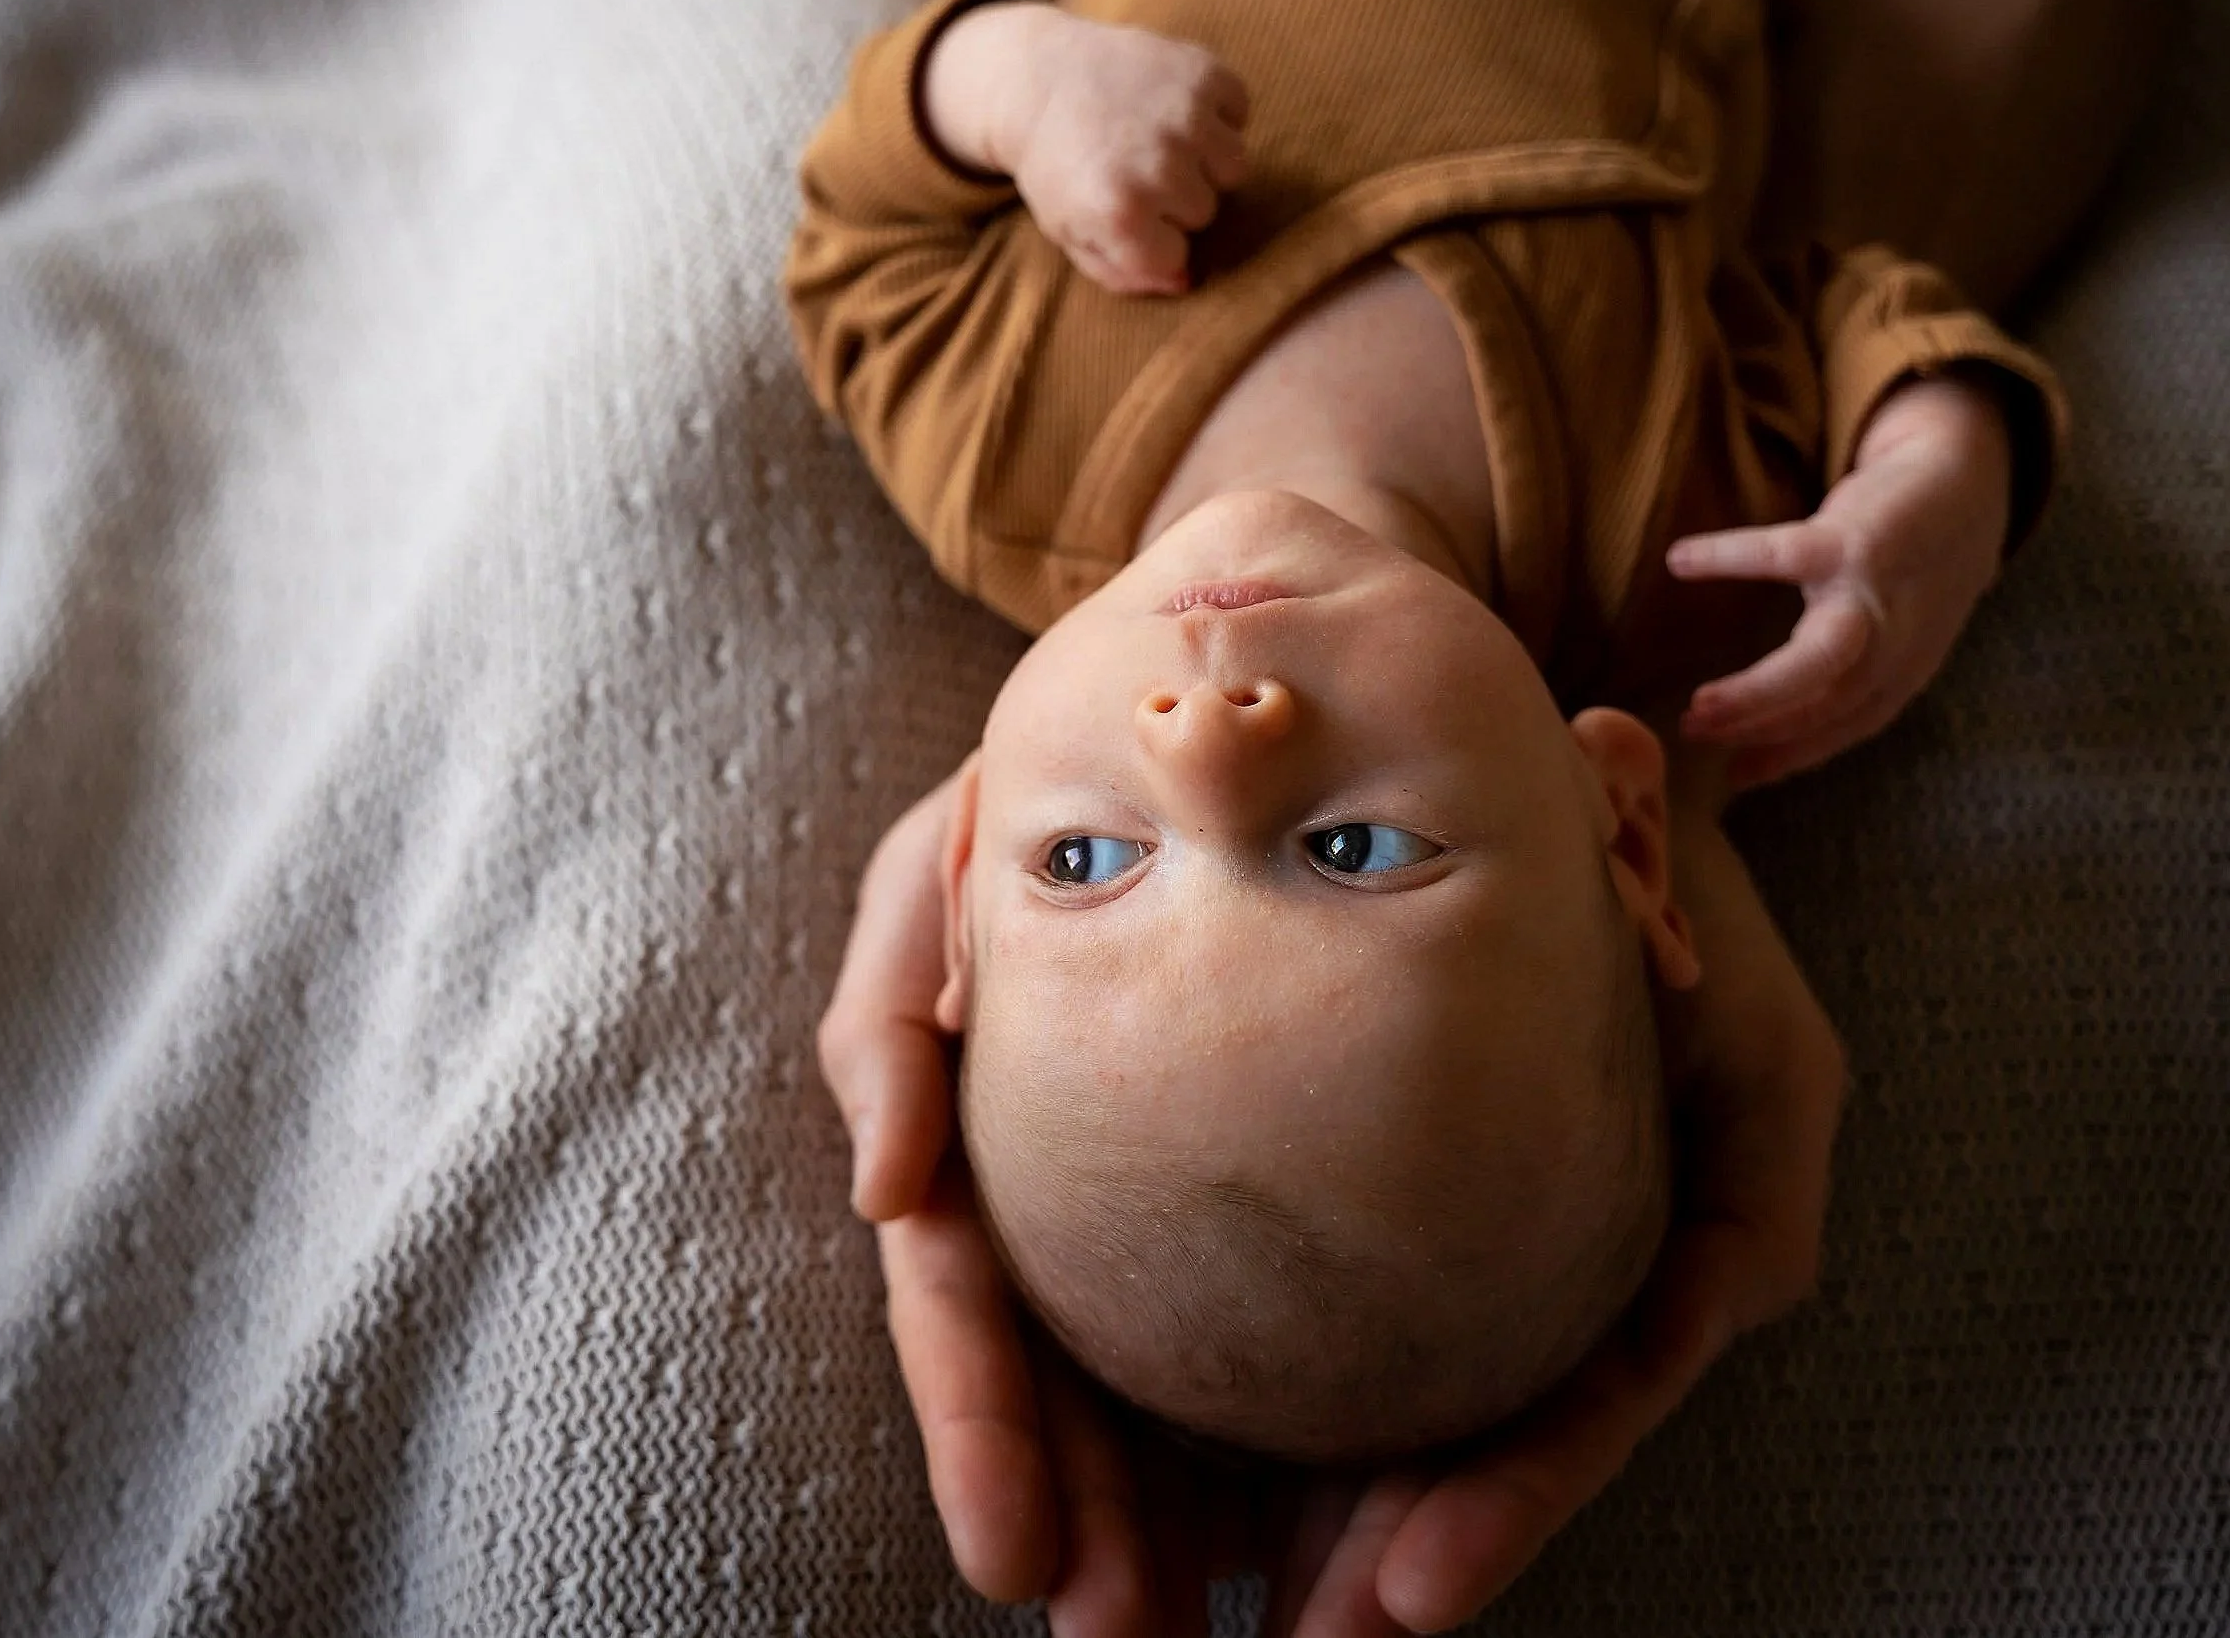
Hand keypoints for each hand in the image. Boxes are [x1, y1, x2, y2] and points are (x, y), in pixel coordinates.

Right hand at [821, 773, 1845, 1634]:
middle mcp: (1073, 1181)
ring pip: (1174, 1381)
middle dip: (1091, 1521)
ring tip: (1235, 1627)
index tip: (1019, 1559)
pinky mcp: (1284, 1164)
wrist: (1242, 686)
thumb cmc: (1069, 772)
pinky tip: (1344, 1516)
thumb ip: (892, 1001)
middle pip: (1071, 1386)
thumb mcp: (946, 851)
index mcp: (984, 1128)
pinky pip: (1283, 1308)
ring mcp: (1170, 1182)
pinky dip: (1292, 1422)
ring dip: (1192, 1515)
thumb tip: (885, 1190)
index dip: (985, 1434)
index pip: (971, 1306)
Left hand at [925, 1, 1249, 294]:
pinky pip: (1240, 111)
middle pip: (1205, 211)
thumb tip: (1185, 281)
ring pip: (1234, 167)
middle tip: (1134, 165)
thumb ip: (1123, 273)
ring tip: (1159, 139)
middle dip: (1175, 198)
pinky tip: (1173, 105)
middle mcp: (1159, 167)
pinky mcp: (1204, 72)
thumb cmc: (1058, 164)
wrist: (1038, 77)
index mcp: (1120, 214)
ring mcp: (1186, 116)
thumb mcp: (1069, 232)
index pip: (1177, 258)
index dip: (1151, 239)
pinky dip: (1217, 110)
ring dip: (1204, 158)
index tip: (1123, 211)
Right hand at [1666, 372, 2014, 787]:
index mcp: (1902, 670)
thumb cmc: (1914, 571)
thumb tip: (1783, 718)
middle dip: (1767, 725)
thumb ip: (1853, 673)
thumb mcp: (1899, 632)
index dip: (1790, 757)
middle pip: (1838, 702)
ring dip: (1761, 689)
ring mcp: (1876, 592)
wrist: (1965, 486)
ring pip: (1825, 657)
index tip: (1732, 776)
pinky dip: (1728, 558)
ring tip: (1699, 703)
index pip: (1848, 727)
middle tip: (1697, 734)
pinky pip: (1782, 555)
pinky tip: (1679, 561)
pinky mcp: (1851, 539)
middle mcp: (1896, 643)